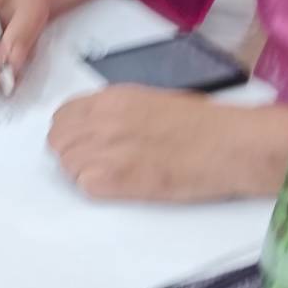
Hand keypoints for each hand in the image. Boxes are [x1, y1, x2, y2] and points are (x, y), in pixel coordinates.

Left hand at [48, 85, 253, 201]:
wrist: (228, 145)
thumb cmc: (202, 123)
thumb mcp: (150, 101)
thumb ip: (117, 110)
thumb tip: (97, 125)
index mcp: (111, 98)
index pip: (62, 116)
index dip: (69, 132)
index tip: (80, 142)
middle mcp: (102, 119)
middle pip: (59, 142)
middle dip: (71, 153)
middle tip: (93, 163)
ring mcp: (108, 148)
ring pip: (68, 165)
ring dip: (82, 172)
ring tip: (110, 176)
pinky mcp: (118, 179)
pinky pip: (85, 185)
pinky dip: (96, 188)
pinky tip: (117, 186)